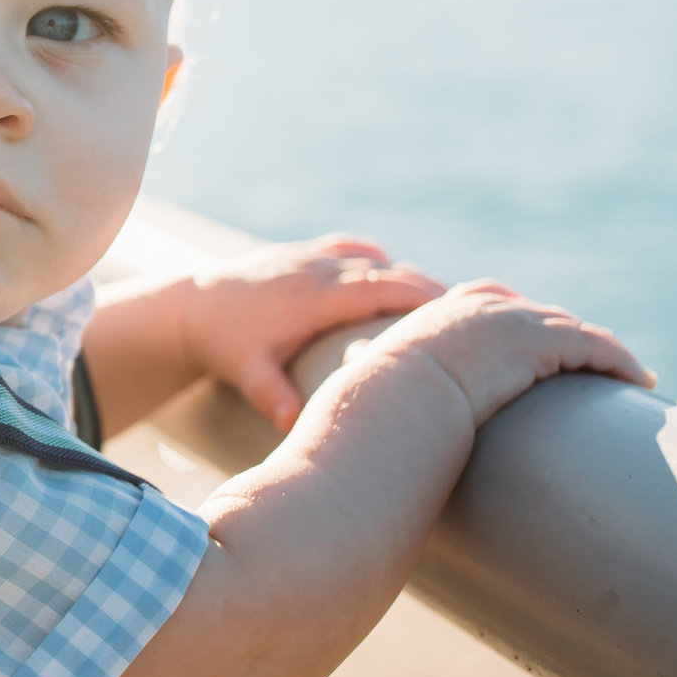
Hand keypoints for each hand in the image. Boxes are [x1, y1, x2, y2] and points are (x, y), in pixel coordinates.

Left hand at [182, 234, 443, 430]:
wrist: (192, 306)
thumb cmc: (225, 344)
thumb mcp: (248, 373)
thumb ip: (273, 396)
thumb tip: (296, 425)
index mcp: (316, 296)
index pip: (382, 289)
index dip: (425, 296)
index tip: (468, 311)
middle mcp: (320, 269)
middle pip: (391, 272)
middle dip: (436, 289)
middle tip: (484, 310)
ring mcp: (314, 257)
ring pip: (378, 260)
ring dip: (412, 277)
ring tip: (456, 302)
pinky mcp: (308, 254)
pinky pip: (357, 251)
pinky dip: (383, 264)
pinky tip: (405, 280)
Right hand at [354, 280, 652, 430]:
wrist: (389, 404)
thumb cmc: (369, 405)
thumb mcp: (365, 377)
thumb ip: (360, 369)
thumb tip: (337, 379)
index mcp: (438, 317)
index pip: (488, 303)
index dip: (516, 321)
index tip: (536, 339)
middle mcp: (477, 309)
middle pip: (537, 314)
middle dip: (566, 334)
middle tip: (592, 359)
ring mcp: (509, 321)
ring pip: (571, 329)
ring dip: (602, 349)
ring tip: (626, 372)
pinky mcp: (539, 342)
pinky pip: (592, 347)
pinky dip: (619, 361)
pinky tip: (639, 379)